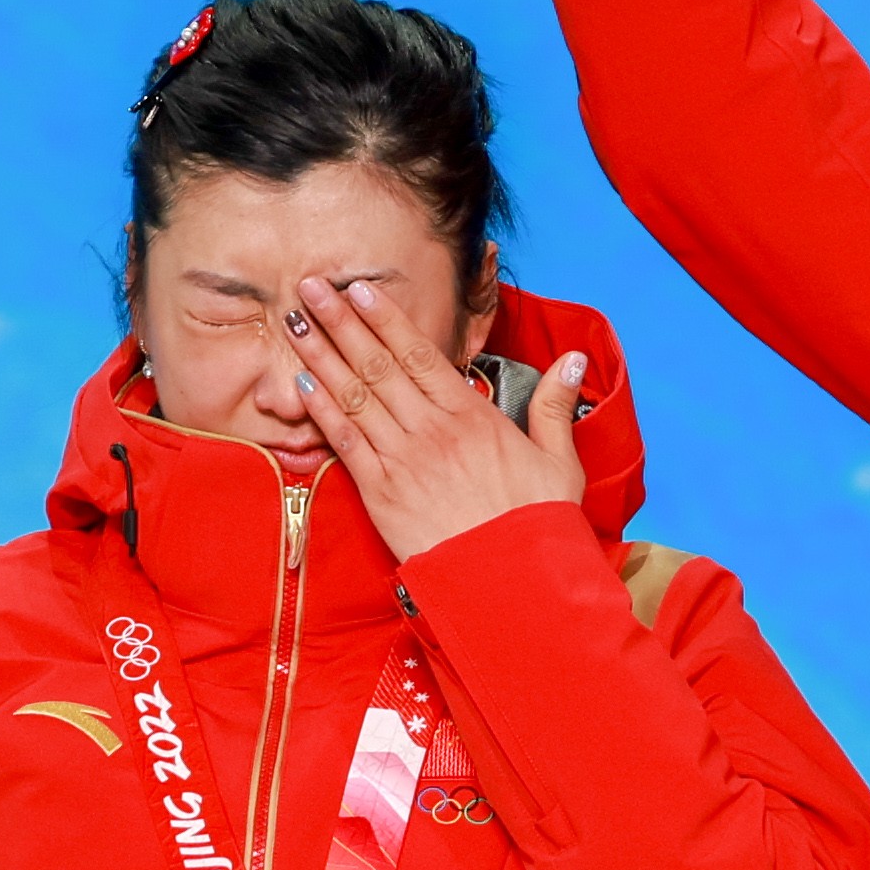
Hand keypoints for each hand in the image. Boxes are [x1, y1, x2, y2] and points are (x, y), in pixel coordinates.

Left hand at [295, 271, 587, 560]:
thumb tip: (574, 361)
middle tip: (310, 287)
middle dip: (341, 322)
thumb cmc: (537, 523)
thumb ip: (555, 405)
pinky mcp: (381, 493)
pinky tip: (303, 385)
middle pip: (378, 364)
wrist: (509, 582)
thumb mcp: (559, 460)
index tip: (359, 289)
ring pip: (354, 395)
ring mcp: (402, 460)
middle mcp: (431, 430)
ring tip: (295, 323)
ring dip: (322, 356)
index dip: (386, 319)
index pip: (420, 355)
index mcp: (472, 416)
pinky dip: (323, 410)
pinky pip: (346, 442)